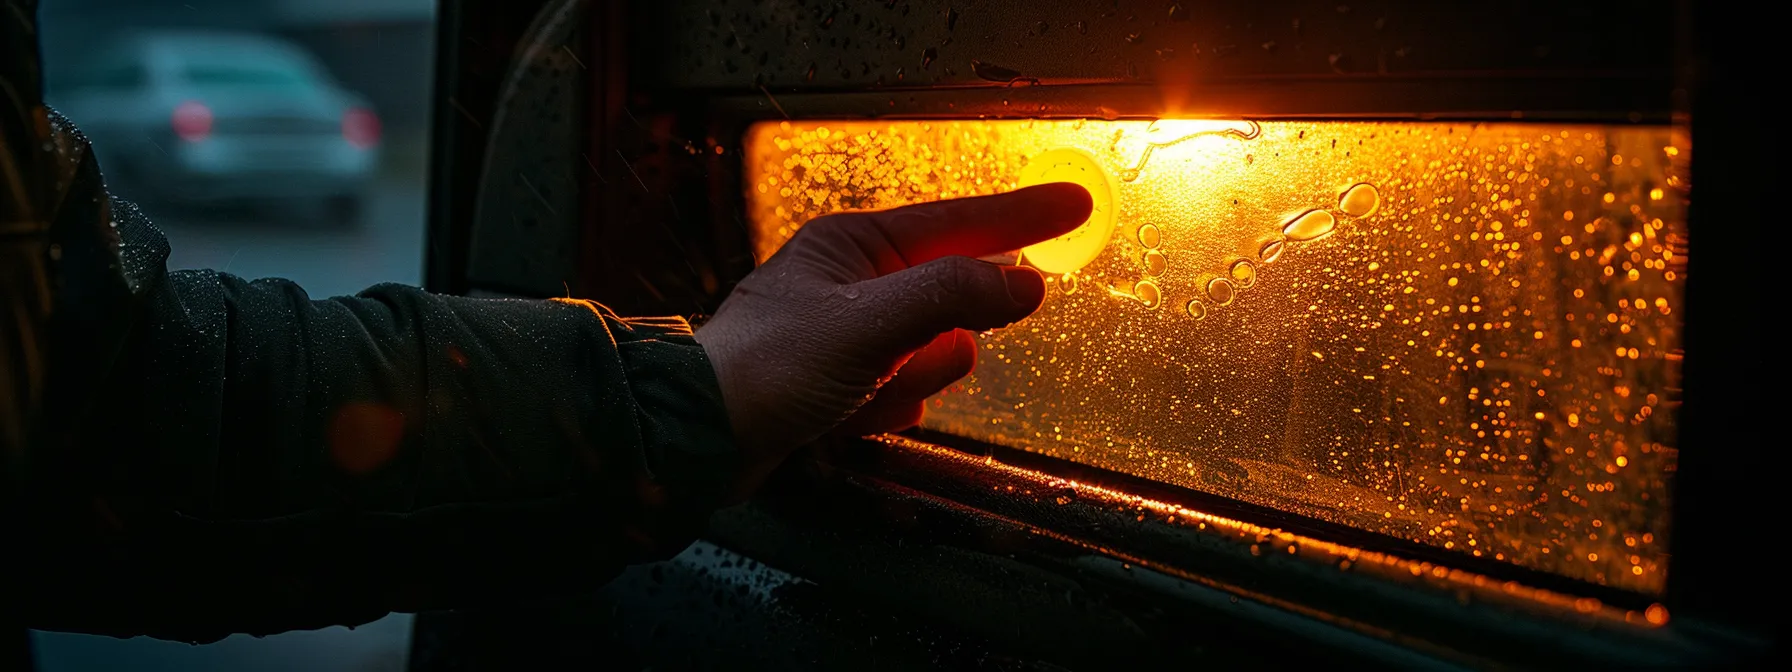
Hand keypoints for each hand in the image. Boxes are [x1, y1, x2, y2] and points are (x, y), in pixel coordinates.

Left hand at [694, 183, 1092, 486]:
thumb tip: (1025, 283)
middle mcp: (852, 283)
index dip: (1023, 216)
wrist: (700, 439)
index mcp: (853, 246)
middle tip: (898, 356)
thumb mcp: (868, 323)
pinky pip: (902, 393)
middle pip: (950, 301)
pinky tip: (847, 416)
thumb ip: (951, 296)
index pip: (959, 222)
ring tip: (859, 392)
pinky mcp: (841, 384)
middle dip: (933, 341)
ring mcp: (849, 336)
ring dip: (906, 381)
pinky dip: (883, 409)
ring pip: (931, 356)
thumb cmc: (766, 367)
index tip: (1077, 204)